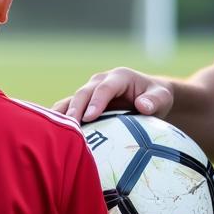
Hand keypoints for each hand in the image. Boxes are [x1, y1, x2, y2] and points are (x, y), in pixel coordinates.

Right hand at [53, 68, 172, 124]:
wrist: (148, 96)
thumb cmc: (157, 98)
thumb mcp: (163, 97)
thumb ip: (155, 101)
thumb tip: (144, 106)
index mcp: (118, 77)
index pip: (104, 88)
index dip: (96, 101)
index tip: (90, 117)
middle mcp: (100, 81)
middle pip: (83, 93)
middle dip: (75, 109)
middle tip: (70, 127)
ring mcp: (89, 91)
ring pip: (70, 100)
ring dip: (62, 115)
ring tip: (53, 131)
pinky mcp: (83, 103)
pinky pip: (67, 109)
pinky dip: (58, 120)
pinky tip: (51, 135)